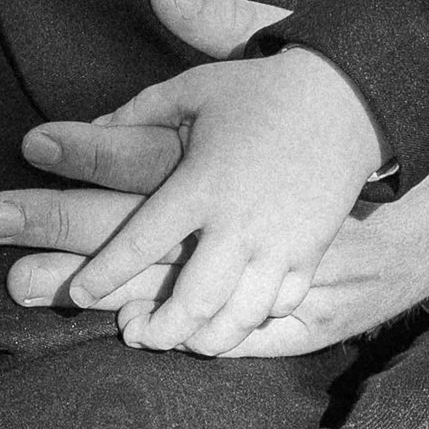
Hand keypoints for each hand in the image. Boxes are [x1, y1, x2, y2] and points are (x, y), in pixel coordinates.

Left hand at [0, 24, 383, 356]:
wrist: (350, 98)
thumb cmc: (262, 91)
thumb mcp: (194, 88)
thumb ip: (137, 112)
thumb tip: (86, 130)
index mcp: (201, 183)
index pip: (140, 241)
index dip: (103, 274)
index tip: (78, 292)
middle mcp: (239, 222)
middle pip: (192, 301)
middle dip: (158, 330)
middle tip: (134, 334)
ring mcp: (280, 243)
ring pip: (237, 317)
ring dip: (203, 339)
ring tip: (179, 340)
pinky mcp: (310, 252)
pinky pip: (279, 307)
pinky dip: (251, 323)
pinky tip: (229, 322)